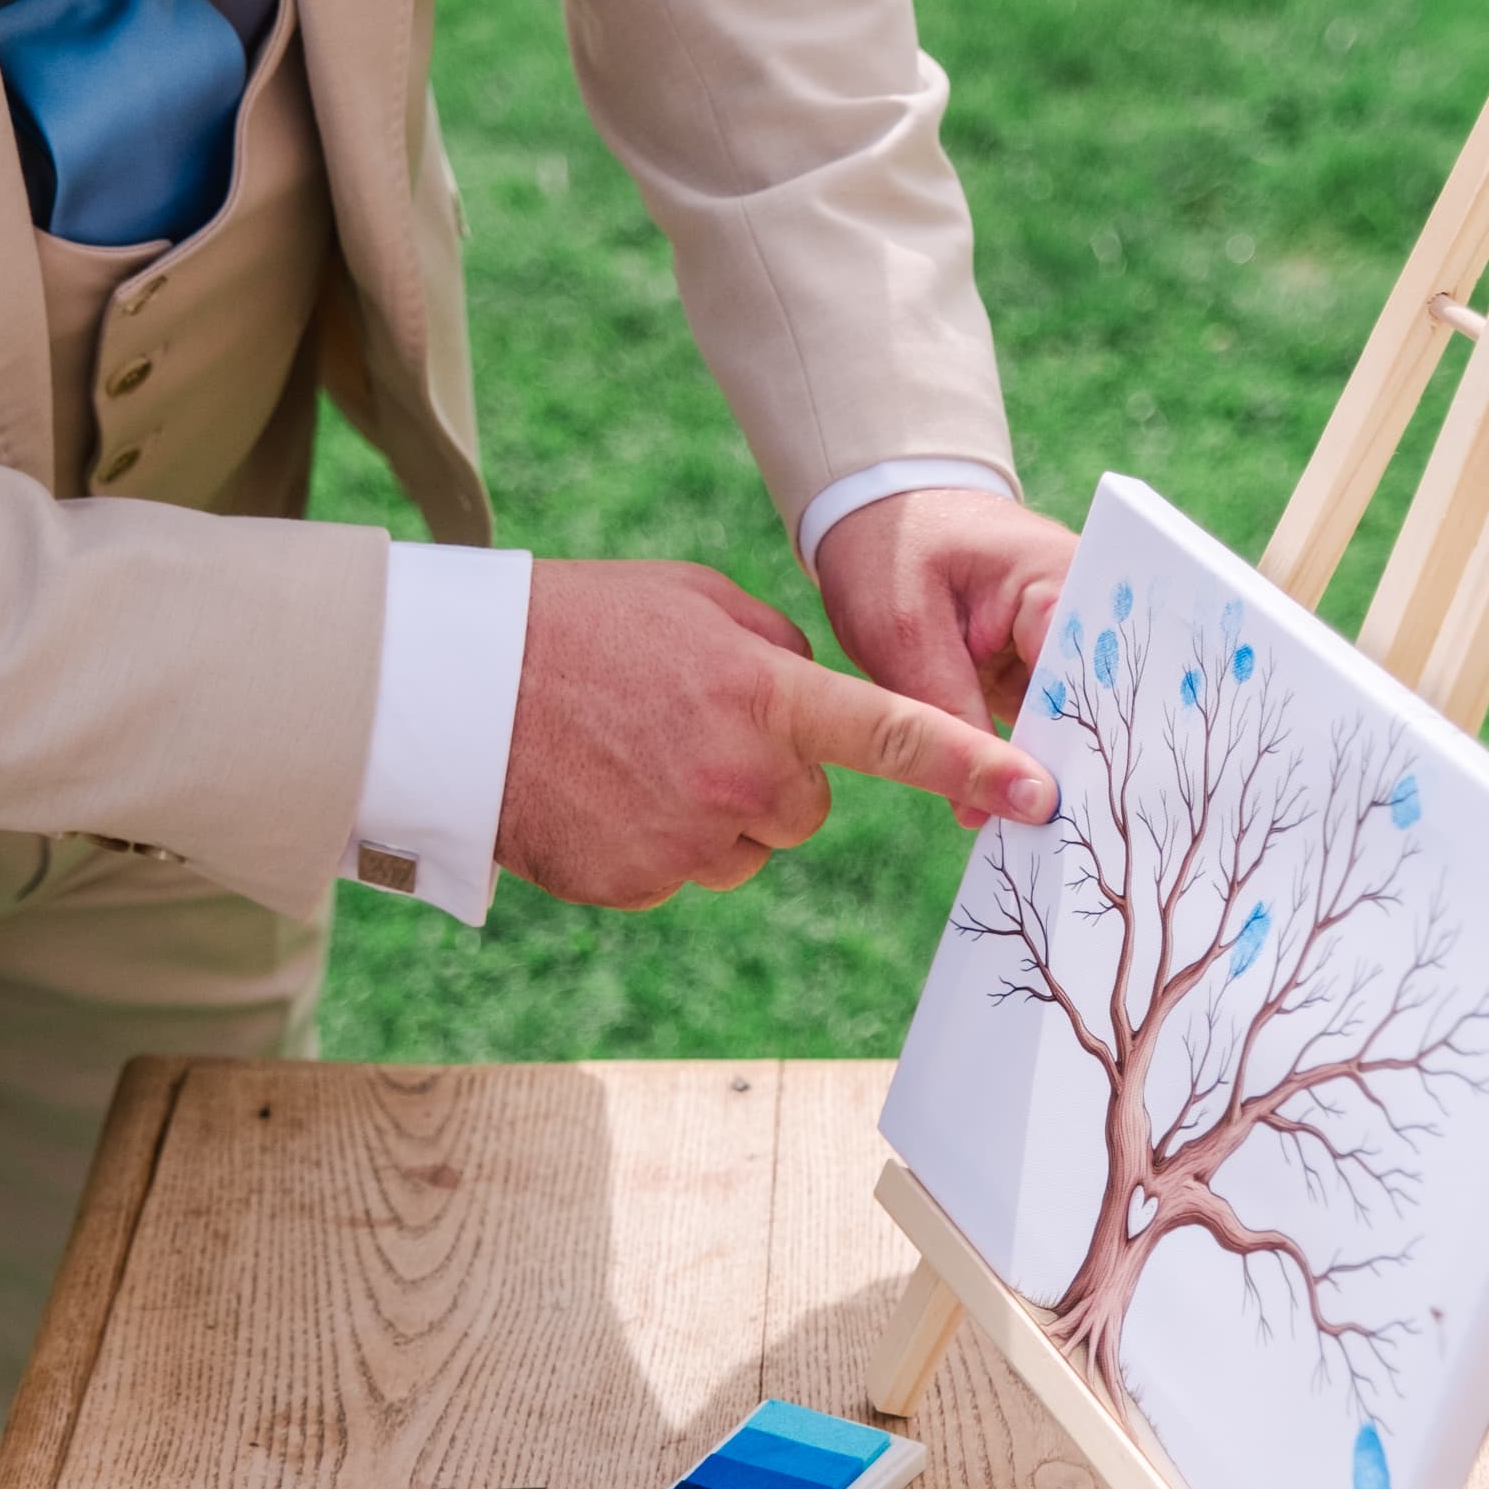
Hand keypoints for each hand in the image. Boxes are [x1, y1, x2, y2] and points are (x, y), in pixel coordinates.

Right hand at [496, 559, 1060, 908]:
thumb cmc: (577, 627)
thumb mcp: (694, 602)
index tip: (1037, 795)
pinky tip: (601, 794)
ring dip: (711, 812)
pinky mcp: (640, 886)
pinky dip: (653, 843)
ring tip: (631, 755)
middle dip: (768, 775)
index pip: (892, 732)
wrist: (450, 690)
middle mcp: (738, 773)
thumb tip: (819, 709)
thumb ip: (777, 650)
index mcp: (763, 691)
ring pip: (746, 846)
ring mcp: (687, 838)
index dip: (971, 764)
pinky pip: (682, 874)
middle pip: (807, 806)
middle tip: (687, 726)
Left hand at [815, 488, 1077, 827]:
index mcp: (1063, 581)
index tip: (1078, 816)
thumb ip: (948, 720)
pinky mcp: (1050, 665)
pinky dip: (1044, 762)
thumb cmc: (889, 555)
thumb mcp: (903, 637)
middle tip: (1076, 847)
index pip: (1099, 678)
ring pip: (1085, 722)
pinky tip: (1038, 818)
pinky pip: (1058, 722)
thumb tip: (985, 811)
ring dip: (1069, 774)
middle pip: (1106, 705)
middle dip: (1090, 773)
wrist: (880, 519)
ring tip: (1064, 845)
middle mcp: (1088, 609)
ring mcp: (1072, 640)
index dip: (1093, 751)